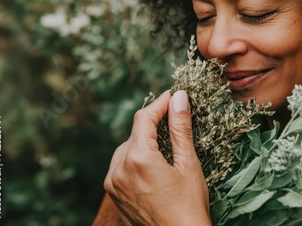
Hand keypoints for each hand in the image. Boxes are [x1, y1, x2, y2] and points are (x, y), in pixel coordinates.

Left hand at [104, 90, 210, 225]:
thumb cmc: (189, 206)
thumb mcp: (188, 164)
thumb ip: (180, 128)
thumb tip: (180, 98)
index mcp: (138, 159)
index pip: (143, 118)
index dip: (159, 104)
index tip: (173, 96)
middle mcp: (118, 170)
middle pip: (134, 133)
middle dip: (153, 123)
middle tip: (174, 119)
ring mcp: (113, 184)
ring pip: (126, 149)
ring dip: (143, 141)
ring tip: (165, 144)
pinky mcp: (114, 195)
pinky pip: (121, 166)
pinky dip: (135, 158)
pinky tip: (153, 163)